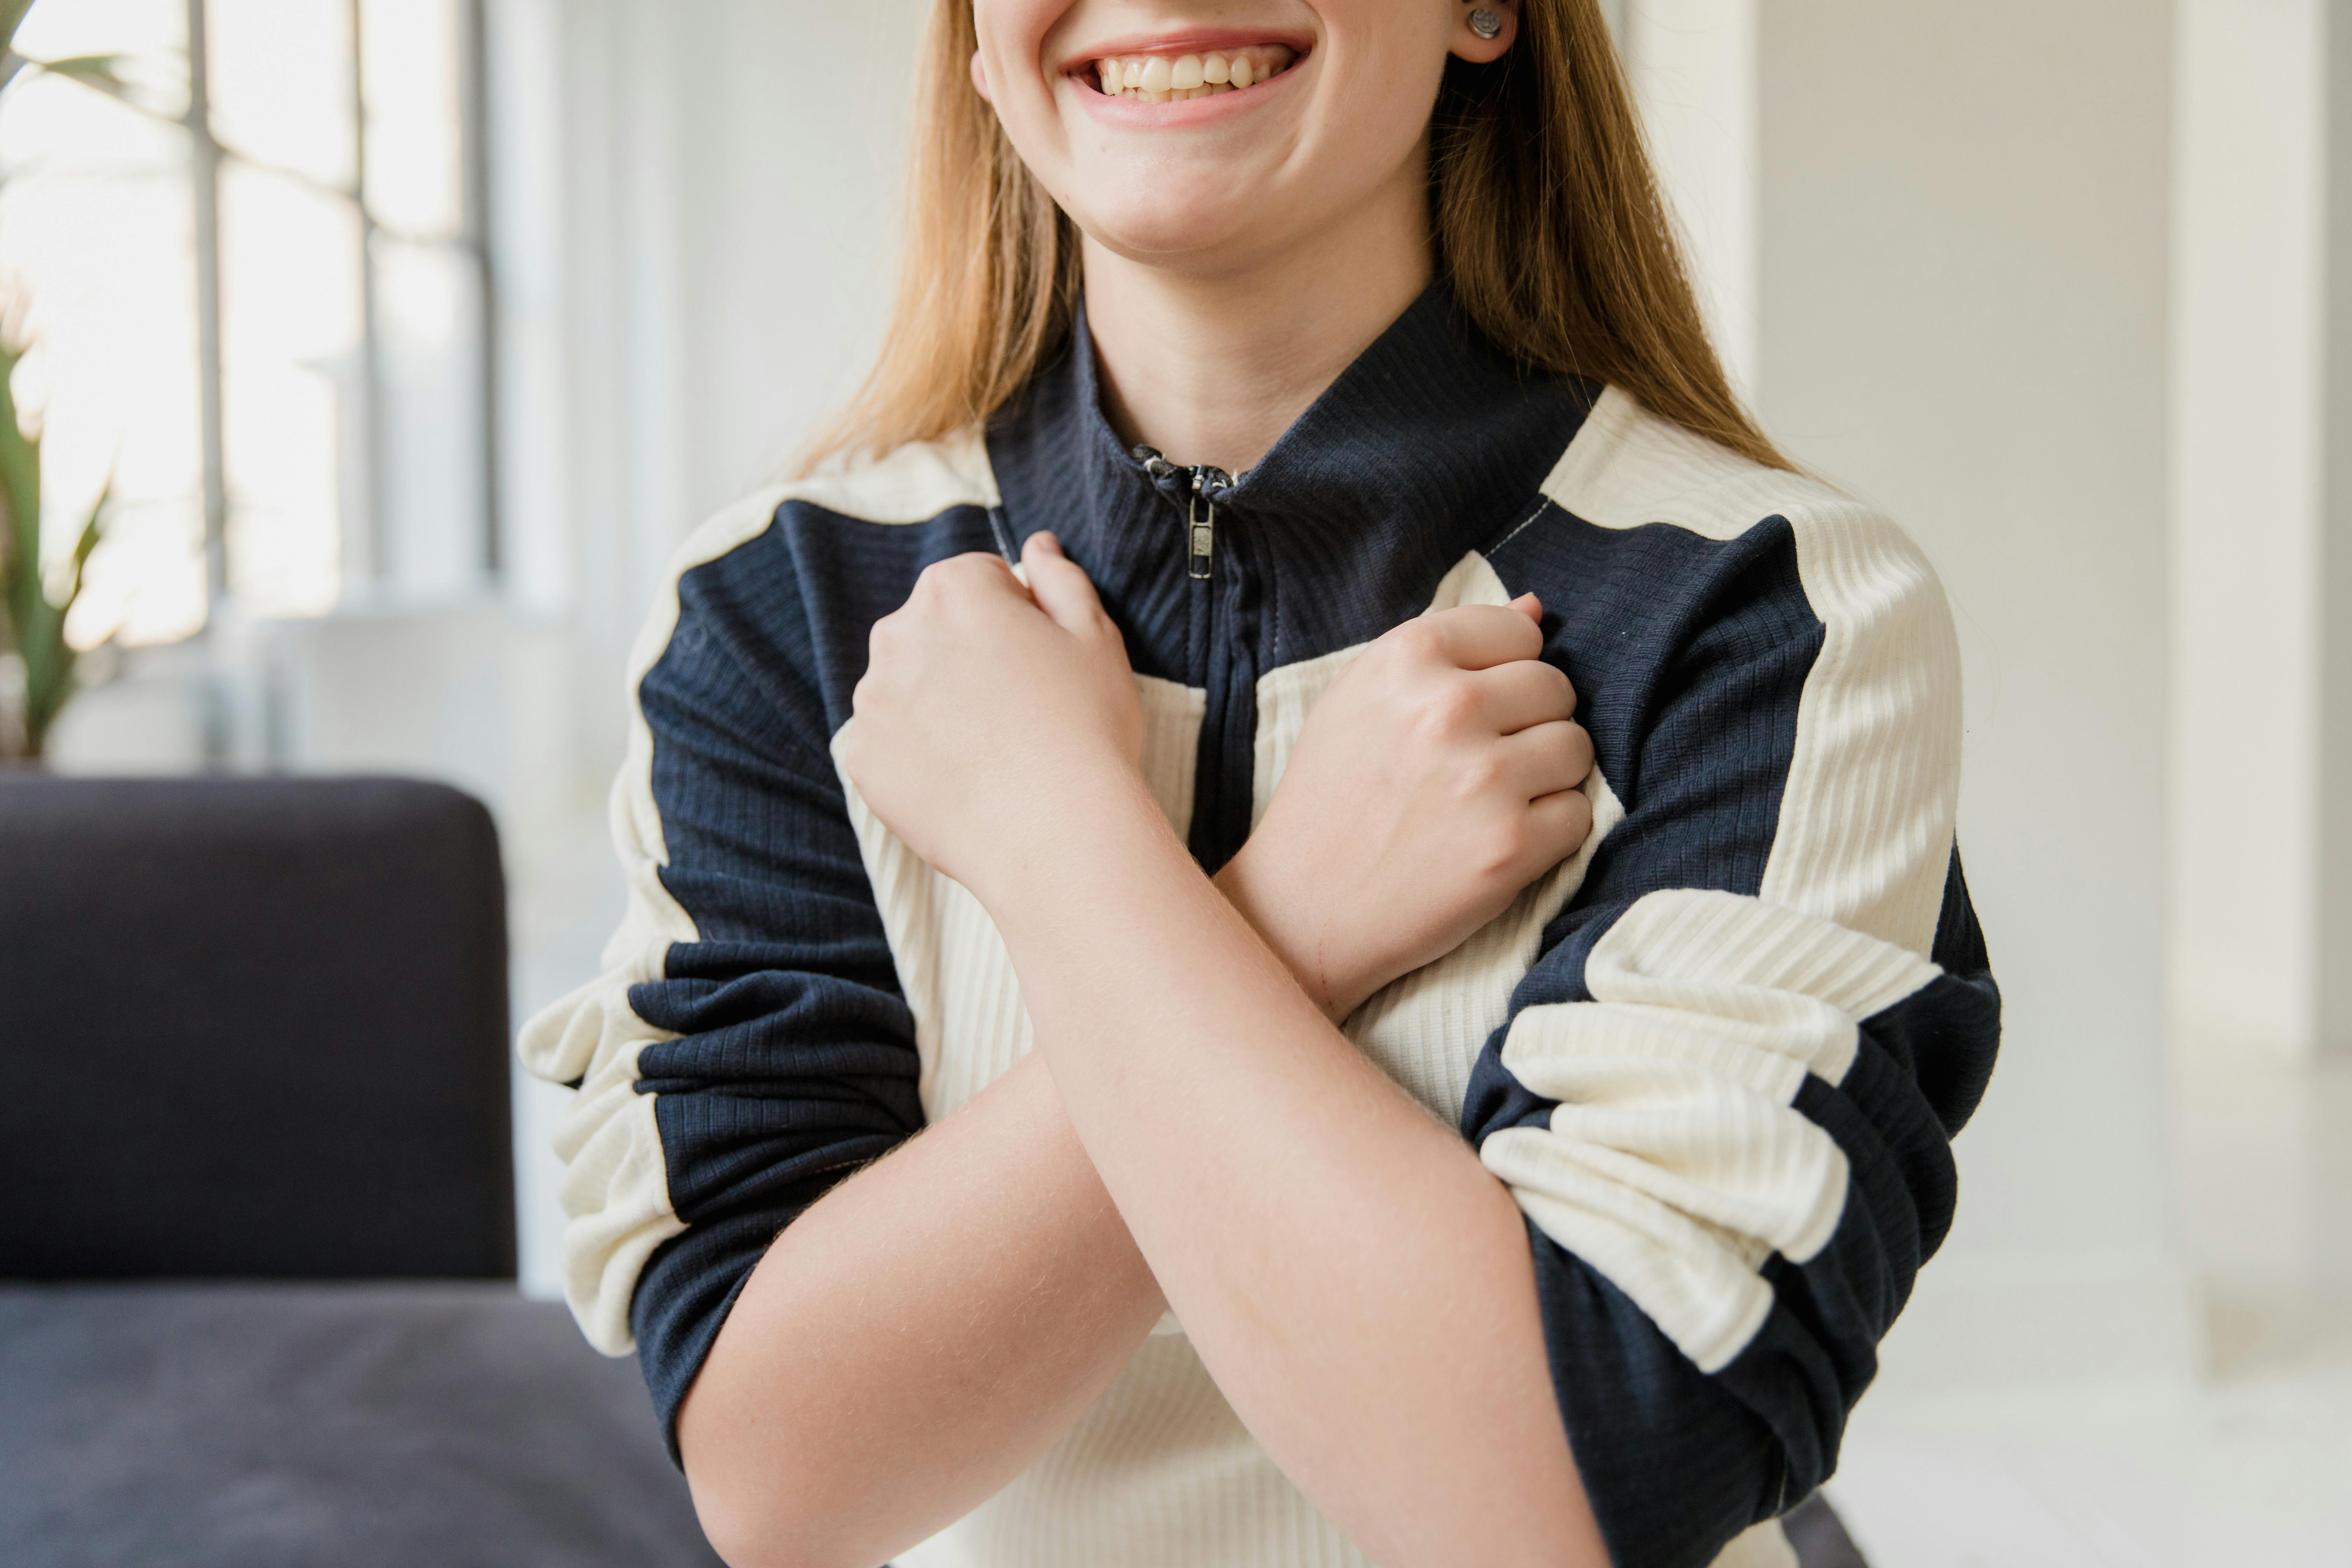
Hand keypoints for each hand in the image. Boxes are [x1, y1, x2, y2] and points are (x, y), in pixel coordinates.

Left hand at [841, 533, 1142, 891]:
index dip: (1019, 618)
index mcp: (954, 589)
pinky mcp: (864, 760)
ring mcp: (872, 701)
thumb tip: (1036, 545)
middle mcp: (897, 634)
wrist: (1056, 834)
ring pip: (909, 688)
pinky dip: (921, 758)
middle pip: (935, 630)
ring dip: (942, 706)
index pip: (980, 581)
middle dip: (970, 656)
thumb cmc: (1087, 729)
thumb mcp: (1096, 637)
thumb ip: (1061, 579)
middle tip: (1022, 710)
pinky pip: (892, 746)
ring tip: (996, 751)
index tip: (1042, 661)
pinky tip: (967, 781)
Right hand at [1217, 596, 1593, 1020]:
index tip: (1476, 708)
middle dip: (1532, 722)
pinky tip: (1498, 842)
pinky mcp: (1510, 846)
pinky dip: (1550, 832)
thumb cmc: (1330, 800)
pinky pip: (1578, 814)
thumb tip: (1537, 608)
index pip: (1518, 631)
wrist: (1300, 912)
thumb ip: (1447, 649)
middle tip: (1484, 762)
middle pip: (1554, 687)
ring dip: (1548, 776)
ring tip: (1492, 802)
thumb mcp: (1361, 700)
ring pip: (1577, 747)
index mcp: (1406, 658)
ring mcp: (1483, 779)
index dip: (1506, 671)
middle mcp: (1447, 708)